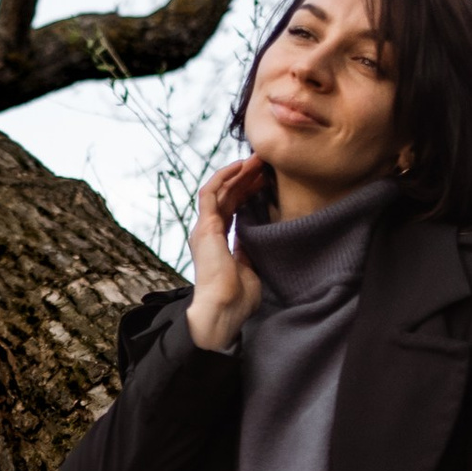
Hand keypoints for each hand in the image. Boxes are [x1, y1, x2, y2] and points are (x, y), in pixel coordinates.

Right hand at [185, 154, 265, 351]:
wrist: (223, 310)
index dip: (248, 192)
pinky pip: (211, 193)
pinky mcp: (205, 226)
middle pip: (227, 197)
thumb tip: (262, 238)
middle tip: (265, 165)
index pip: (233, 209)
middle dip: (246, 179)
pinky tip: (240, 165)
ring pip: (220, 190)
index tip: (266, 182)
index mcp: (219, 243)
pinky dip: (224, 177)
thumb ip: (250, 251)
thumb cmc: (238, 299)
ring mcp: (205, 228)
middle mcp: (208, 233)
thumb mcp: (250, 269)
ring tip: (257, 160)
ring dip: (238, 173)